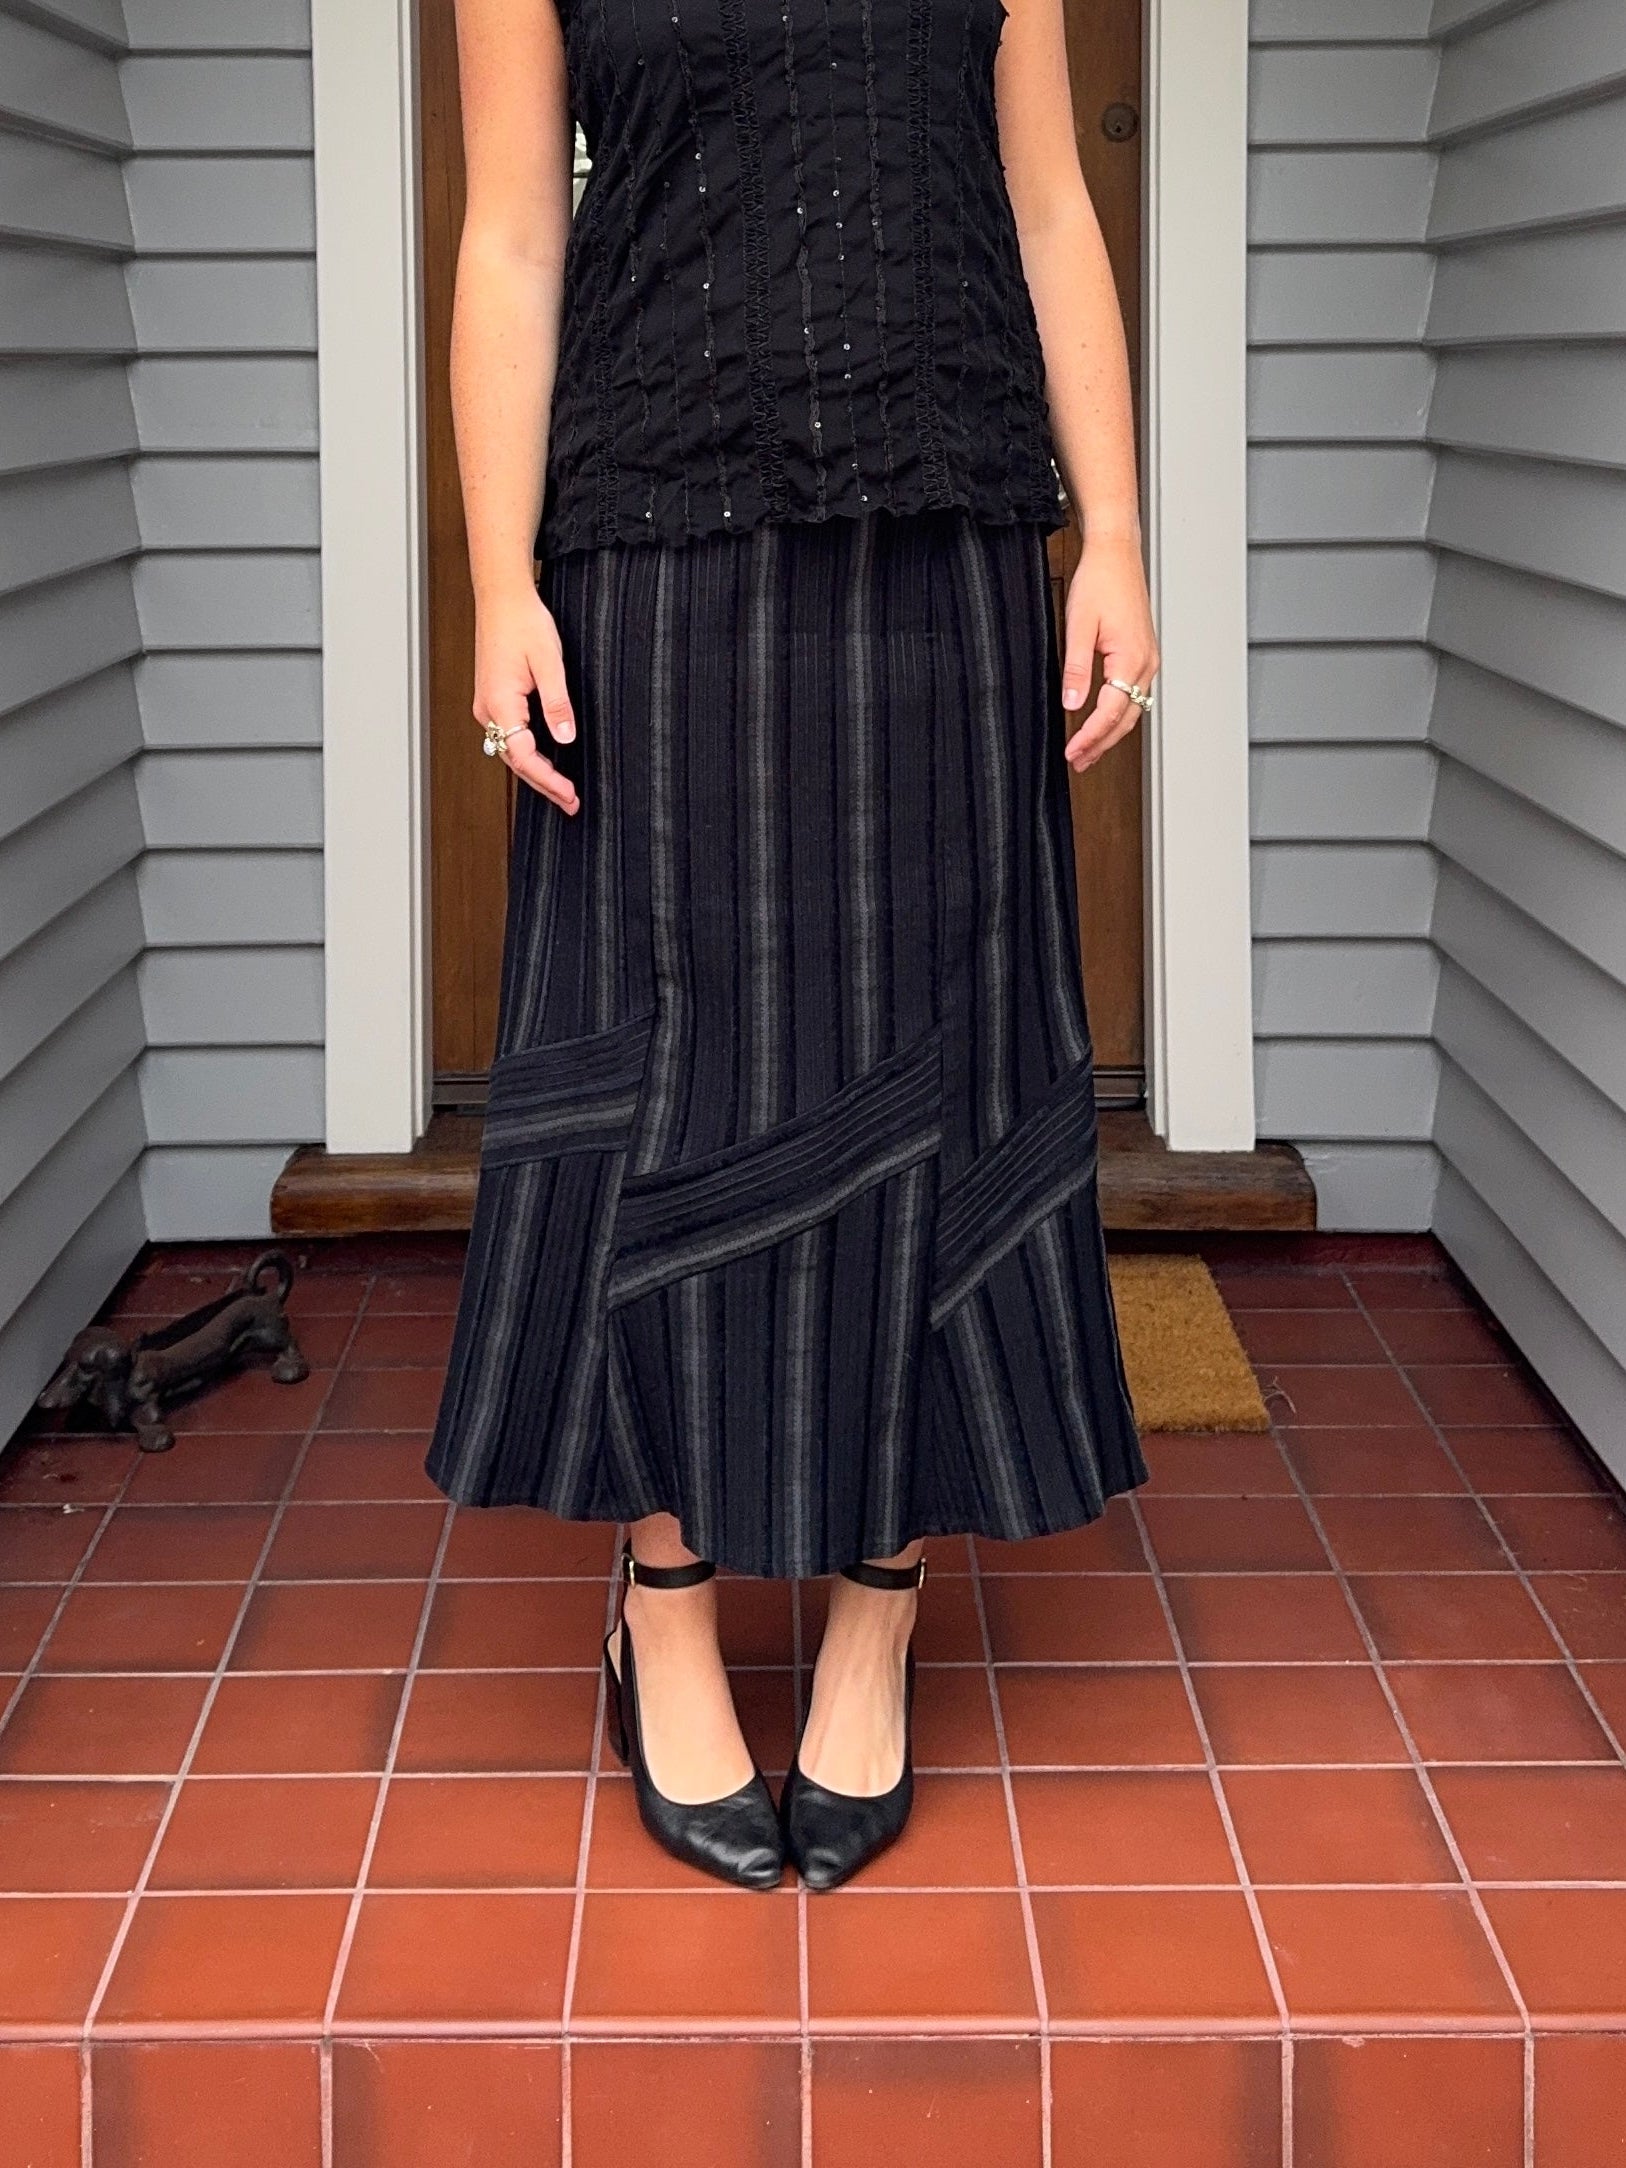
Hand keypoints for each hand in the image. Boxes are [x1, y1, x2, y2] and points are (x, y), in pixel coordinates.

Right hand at [472, 581, 579, 814]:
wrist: (502, 598)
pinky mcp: (493, 699)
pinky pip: (509, 736)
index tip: (569, 793)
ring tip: (562, 790)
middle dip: (544, 784)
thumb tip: (565, 739)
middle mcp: (487, 709)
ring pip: (511, 750)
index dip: (548, 779)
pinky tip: (545, 762)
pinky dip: (528, 754)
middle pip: (515, 760)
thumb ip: (557, 704)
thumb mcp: (549, 663)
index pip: (524, 756)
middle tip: (571, 803)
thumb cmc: (523, 623)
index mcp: (499, 703)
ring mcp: (487, 705)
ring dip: (536, 772)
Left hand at [1060, 532, 1159, 773]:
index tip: (1072, 752)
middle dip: (1101, 744)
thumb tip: (1073, 704)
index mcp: (1131, 658)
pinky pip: (1135, 694)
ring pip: (1133, 709)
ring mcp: (1148, 659)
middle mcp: (1146, 663)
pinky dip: (1118, 714)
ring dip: (1110, 733)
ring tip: (1088, 751)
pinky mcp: (1143, 654)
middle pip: (1126, 718)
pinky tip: (1103, 722)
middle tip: (1078, 762)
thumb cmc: (1100, 581)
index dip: (1090, 736)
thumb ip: (1076, 668)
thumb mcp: (1079, 626)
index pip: (1110, 712)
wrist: (1116, 554)